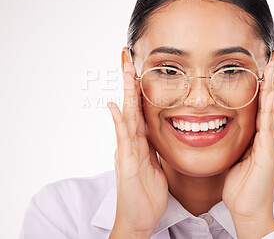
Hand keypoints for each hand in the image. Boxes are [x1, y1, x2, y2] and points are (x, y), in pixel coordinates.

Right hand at [107, 61, 167, 238]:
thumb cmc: (147, 193)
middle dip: (130, 81)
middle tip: (128, 56)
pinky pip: (124, 140)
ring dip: (126, 92)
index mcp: (140, 142)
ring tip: (125, 70)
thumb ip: (152, 147)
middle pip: (131, 105)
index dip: (139, 88)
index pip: (139, 109)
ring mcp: (127, 151)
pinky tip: (115, 106)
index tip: (140, 67)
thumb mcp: (155, 165)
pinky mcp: (127, 164)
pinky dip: (119, 122)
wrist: (139, 219)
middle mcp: (130, 142)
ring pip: (127, 116)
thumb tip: (155, 131)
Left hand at [222, 61, 273, 237]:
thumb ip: (239, 140)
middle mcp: (271, 138)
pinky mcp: (269, 154)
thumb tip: (229, 127)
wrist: (247, 211)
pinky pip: (268, 125)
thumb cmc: (241, 186)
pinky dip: (269, 107)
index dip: (266, 84)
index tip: (266, 65)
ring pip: (272, 108)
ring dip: (273, 85)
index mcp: (263, 138)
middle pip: (271, 101)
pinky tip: (269, 92)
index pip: (264, 105)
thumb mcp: (237, 157)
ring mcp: (272, 145)